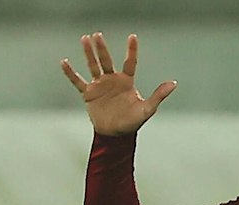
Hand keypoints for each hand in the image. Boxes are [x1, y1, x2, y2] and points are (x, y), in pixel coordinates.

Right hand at [61, 33, 176, 136]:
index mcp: (126, 81)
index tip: (132, 37)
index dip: (131, 50)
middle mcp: (112, 80)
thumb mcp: (147, 109)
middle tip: (97, 35)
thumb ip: (158, 95)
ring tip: (85, 39)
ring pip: (93, 66)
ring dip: (88, 53)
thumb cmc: (133, 122)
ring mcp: (100, 85)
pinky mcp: (89, 94)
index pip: (129, 62)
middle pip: (106, 60)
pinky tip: (64, 62)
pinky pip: (78, 81)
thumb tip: (173, 83)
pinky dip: (70, 73)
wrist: (116, 135)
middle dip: (102, 48)